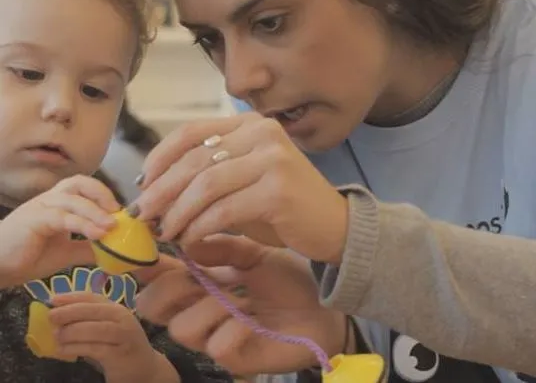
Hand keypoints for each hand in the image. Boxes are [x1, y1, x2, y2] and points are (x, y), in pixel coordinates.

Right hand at [0, 175, 119, 287]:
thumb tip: (113, 251)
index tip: (123, 212)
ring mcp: (41, 206)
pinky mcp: (34, 219)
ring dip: (97, 211)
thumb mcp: (65, 252)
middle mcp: (51, 199)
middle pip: (80, 182)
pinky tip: (98, 234)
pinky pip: (63, 217)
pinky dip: (84, 224)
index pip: (86, 187)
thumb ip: (87, 248)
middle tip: (119, 212)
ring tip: (113, 226)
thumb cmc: (27, 256)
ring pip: (74, 198)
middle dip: (102, 193)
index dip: (105, 195)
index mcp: (59, 202)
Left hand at [50, 293, 175, 382]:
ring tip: (56, 336)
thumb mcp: (106, 328)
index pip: (93, 297)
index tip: (52, 299)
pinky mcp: (120, 354)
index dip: (72, 297)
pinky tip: (62, 350)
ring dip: (72, 331)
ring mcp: (123, 335)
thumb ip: (88, 321)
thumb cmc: (119, 346)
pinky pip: (95, 348)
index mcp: (116, 308)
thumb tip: (59, 316)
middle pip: (94, 310)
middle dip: (70, 311)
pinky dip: (76, 348)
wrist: (143, 368)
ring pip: (95, 329)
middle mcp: (122, 317)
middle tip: (51, 317)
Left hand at [131, 113, 347, 263]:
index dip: (160, 157)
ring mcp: (272, 159)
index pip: (192, 131)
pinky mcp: (278, 190)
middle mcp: (262, 133)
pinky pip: (224, 209)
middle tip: (143, 214)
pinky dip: (200, 227)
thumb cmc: (281, 204)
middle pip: (194, 158)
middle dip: (161, 189)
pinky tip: (189, 240)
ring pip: (206, 184)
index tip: (142, 184)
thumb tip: (154, 188)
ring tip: (164, 231)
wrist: (333, 224)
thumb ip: (208, 173)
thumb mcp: (242, 179)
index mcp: (249, 124)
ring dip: (177, 211)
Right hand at [136, 235, 347, 376]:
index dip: (149, 264)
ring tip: (236, 298)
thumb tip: (187, 241)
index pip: (162, 277)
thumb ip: (224, 248)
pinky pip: (217, 346)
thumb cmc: (287, 281)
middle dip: (167, 287)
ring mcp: (215, 336)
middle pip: (153, 308)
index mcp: (202, 283)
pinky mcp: (236, 358)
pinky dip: (233, 328)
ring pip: (181, 328)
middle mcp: (201, 310)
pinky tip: (251, 318)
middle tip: (193, 275)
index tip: (152, 246)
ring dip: (207, 307)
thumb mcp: (256, 254)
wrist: (323, 308)